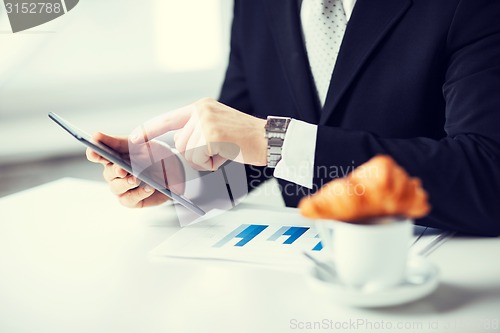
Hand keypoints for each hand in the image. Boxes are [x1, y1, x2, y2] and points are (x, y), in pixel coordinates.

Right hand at [86, 132, 168, 207]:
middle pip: (108, 173)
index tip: (94, 152)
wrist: (176, 171)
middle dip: (115, 170)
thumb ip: (118, 141)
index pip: (97, 154)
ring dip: (126, 183)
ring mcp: (122, 187)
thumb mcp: (140, 144)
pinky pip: (129, 199)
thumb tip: (96, 135)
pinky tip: (149, 187)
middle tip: (122, 169)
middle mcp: (115, 173)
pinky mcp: (132, 200)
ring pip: (116, 187)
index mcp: (114, 156)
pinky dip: (139, 193)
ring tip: (137, 178)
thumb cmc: (155, 155)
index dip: (93, 153)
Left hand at [131, 98, 266, 170]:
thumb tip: (178, 144)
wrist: (268, 139)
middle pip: (179, 144)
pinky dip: (212, 163)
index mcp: (200, 107)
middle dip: (196, 155)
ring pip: (188, 153)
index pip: (168, 119)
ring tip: (225, 150)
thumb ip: (197, 129)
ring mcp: (206, 121)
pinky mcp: (212, 134)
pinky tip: (228, 154)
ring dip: (205, 160)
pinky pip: (199, 159)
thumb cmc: (244, 138)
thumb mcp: (217, 125)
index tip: (132, 139)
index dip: (148, 130)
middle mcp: (200, 110)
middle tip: (219, 149)